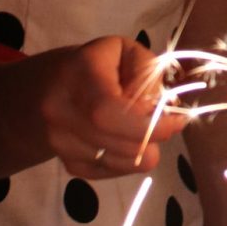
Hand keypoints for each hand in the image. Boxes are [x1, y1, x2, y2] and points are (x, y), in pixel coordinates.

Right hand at [36, 36, 185, 178]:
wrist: (50, 86)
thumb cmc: (102, 64)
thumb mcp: (129, 51)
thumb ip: (147, 75)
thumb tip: (159, 110)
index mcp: (77, 73)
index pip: (108, 111)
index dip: (147, 123)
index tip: (176, 120)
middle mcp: (59, 110)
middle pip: (117, 143)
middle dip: (153, 137)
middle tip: (167, 123)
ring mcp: (59, 142)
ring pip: (119, 162)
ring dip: (143, 148)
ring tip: (140, 125)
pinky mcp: (67, 164)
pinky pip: (112, 173)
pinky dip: (129, 159)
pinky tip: (125, 137)